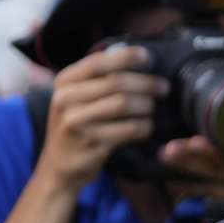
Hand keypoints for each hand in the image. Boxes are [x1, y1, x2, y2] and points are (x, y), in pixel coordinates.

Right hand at [36, 47, 168, 192]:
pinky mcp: (91, 144)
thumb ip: (98, 79)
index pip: (98, 62)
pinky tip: (147, 127)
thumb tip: (137, 58)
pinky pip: (129, 129)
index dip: (125, 57)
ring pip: (125, 104)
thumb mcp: (77, 98)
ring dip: (147, 106)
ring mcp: (76, 123)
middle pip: (116, 83)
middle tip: (164, 88)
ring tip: (152, 109)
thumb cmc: (78, 125)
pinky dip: (145, 127)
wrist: (60, 166)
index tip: (147, 56)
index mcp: (64, 82)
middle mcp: (66, 99)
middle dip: (146, 83)